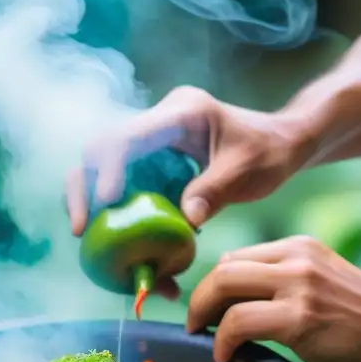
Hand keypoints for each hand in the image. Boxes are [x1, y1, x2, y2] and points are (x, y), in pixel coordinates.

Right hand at [64, 86, 312, 235]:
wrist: (279, 144)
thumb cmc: (269, 151)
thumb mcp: (247, 172)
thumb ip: (214, 193)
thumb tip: (185, 223)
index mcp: (179, 113)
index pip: (127, 135)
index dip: (109, 168)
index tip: (107, 203)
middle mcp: (155, 124)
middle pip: (98, 150)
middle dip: (83, 189)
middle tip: (81, 231)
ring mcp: (148, 145)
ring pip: (100, 171)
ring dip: (92, 207)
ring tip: (92, 244)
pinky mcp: (148, 166)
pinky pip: (120, 190)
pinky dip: (115, 217)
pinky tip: (120, 248)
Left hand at [186, 236, 360, 361]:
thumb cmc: (354, 313)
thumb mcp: (314, 278)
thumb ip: (276, 277)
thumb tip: (229, 287)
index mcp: (295, 246)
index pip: (234, 258)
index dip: (213, 287)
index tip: (210, 312)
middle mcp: (294, 259)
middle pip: (221, 270)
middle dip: (199, 300)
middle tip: (197, 326)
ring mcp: (297, 286)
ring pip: (224, 289)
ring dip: (205, 318)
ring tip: (210, 342)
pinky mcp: (298, 317)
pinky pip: (239, 322)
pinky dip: (224, 340)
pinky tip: (229, 356)